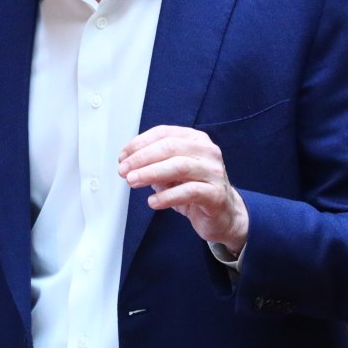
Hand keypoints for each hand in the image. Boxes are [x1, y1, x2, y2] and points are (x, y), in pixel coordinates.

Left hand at [119, 125, 248, 254]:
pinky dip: (167, 196)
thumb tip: (128, 163)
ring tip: (133, 181)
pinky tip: (153, 201)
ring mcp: (214, 172)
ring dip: (151, 173)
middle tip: (124, 170)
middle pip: (170, 147)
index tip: (123, 156)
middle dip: (142, 158)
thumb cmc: (196, 189)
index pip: (164, 133)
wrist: (223, 215)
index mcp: (195, 140)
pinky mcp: (216, 194)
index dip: (139, 143)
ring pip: (180, 166)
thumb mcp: (172, 172)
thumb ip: (154, 164)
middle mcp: (207, 151)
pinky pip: (190, 191)